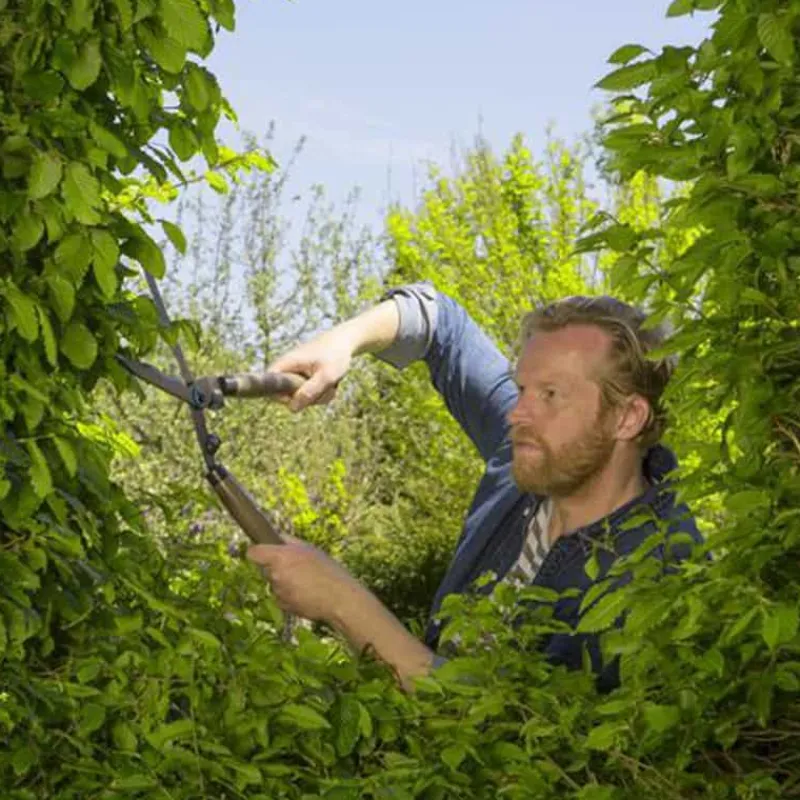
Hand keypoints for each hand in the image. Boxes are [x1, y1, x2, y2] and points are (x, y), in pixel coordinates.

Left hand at [247, 535, 363, 624]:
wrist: (339, 599)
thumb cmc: (328, 570)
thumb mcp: (310, 549)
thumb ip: (289, 542)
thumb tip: (276, 536)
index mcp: (280, 557)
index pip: (253, 553)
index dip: (257, 551)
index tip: (263, 551)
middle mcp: (275, 574)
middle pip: (265, 568)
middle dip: (276, 567)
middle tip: (297, 567)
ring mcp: (278, 591)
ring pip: (274, 583)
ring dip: (284, 581)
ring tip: (306, 581)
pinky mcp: (282, 605)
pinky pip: (280, 596)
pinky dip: (289, 595)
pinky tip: (305, 593)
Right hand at [267, 330, 355, 411]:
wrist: (346, 340)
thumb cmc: (336, 355)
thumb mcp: (326, 376)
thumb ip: (310, 392)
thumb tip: (292, 408)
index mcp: (286, 363)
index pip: (268, 386)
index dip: (279, 397)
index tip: (299, 398)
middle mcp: (288, 369)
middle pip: (286, 396)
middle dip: (306, 400)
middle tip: (323, 390)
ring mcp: (297, 375)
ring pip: (301, 398)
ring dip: (318, 397)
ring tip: (330, 384)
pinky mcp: (306, 379)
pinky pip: (310, 395)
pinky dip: (322, 393)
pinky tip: (331, 384)